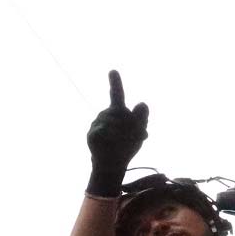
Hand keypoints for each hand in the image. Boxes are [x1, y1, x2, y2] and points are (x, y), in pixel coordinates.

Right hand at [86, 70, 148, 196]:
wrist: (111, 164)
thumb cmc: (126, 146)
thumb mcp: (139, 132)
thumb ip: (142, 118)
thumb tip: (142, 103)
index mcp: (117, 111)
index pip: (117, 94)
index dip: (115, 81)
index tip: (112, 71)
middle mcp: (105, 115)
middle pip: (121, 112)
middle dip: (132, 125)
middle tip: (137, 137)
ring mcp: (97, 124)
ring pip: (114, 123)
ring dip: (124, 133)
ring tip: (123, 143)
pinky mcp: (92, 134)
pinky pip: (105, 131)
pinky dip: (112, 137)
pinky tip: (112, 142)